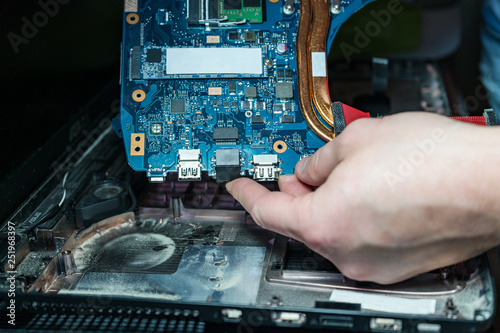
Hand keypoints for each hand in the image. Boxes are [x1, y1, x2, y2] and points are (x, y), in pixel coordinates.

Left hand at [227, 112, 499, 283]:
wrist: (492, 183)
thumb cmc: (435, 162)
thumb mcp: (356, 139)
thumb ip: (318, 159)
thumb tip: (309, 170)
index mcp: (324, 223)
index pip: (266, 211)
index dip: (246, 194)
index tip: (237, 187)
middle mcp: (345, 252)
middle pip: (299, 223)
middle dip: (293, 196)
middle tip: (299, 173)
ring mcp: (372, 265)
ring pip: (329, 232)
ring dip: (325, 205)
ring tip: (345, 176)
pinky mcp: (396, 266)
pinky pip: (356, 241)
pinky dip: (350, 218)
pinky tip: (368, 194)